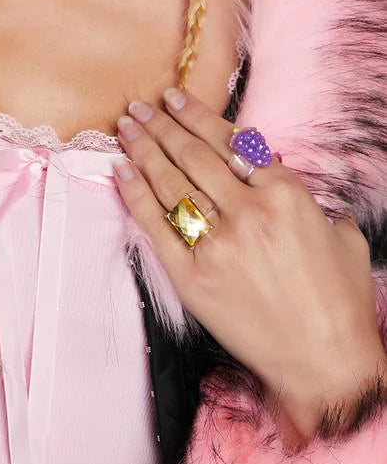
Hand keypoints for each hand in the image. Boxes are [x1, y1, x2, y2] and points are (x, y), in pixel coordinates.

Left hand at [113, 87, 386, 444]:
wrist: (326, 364)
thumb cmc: (340, 304)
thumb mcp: (342, 237)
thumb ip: (313, 204)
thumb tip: (289, 186)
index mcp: (286, 194)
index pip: (230, 142)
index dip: (197, 116)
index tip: (174, 98)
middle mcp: (249, 211)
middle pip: (193, 155)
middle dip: (161, 125)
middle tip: (139, 106)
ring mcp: (217, 243)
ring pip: (170, 182)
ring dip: (144, 149)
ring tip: (126, 127)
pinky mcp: (192, 276)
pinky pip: (155, 225)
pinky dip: (135, 195)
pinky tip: (121, 171)